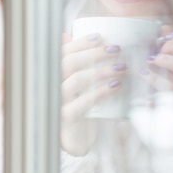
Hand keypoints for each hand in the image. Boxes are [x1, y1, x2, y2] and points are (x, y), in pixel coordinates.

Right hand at [60, 32, 126, 154]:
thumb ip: (68, 60)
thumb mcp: (73, 83)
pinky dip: (100, 92)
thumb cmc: (75, 105)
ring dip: (101, 70)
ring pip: (77, 80)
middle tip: (116, 49)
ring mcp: (56, 102)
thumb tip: (65, 35)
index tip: (99, 37)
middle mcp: (50, 85)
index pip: (62, 52)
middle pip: (69, 63)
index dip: (80, 43)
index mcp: (51, 74)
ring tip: (121, 66)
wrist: (74, 138)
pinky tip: (115, 85)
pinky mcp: (66, 118)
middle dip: (94, 53)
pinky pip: (83, 102)